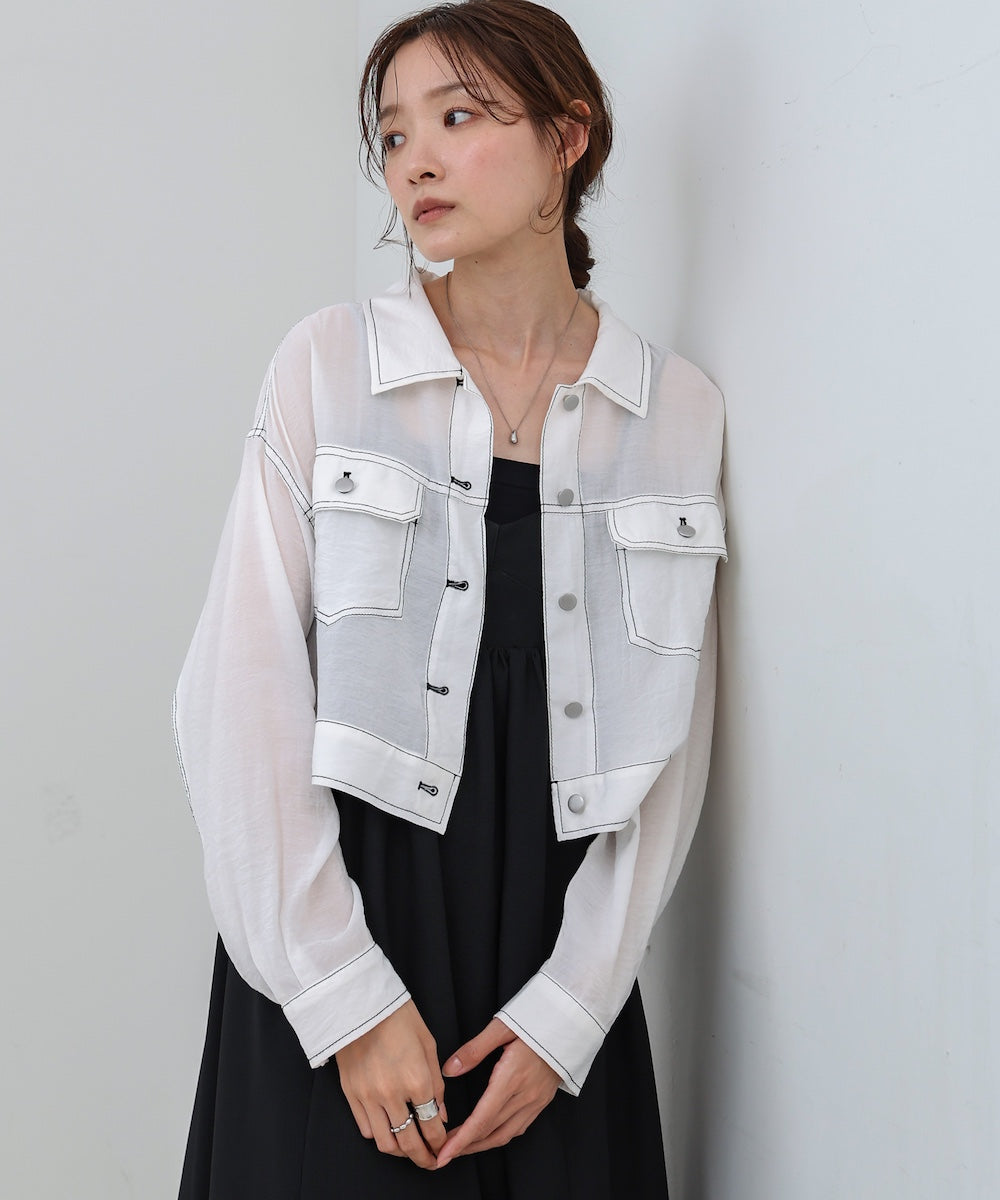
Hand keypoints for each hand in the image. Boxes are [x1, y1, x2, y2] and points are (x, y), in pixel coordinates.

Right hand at [334, 1000, 447, 1169]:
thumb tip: (441, 1114)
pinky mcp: (350, 1094)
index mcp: (417, 1080)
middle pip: (409, 1142)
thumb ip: (437, 1083)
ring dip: (400, 1152)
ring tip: (409, 1149)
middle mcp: (392, 1094)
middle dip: (423, 1158)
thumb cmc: (398, 1016)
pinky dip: (378, 1136)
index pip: (432, 1126)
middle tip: (430, 1161)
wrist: (360, 1002)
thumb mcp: (428, 1044)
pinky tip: (388, 1130)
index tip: (444, 1149)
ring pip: (385, 1143)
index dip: (440, 1144)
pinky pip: (365, 1129)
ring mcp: (368, 1097)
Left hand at [436, 1017, 559, 1167]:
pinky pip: (519, 1127)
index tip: (443, 1154)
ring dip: (480, 1145)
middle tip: (442, 1153)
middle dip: (464, 1146)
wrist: (571, 1022)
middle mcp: (525, 1095)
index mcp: (512, 1077)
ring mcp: (536, 1100)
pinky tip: (487, 1134)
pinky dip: (499, 1136)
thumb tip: (449, 1070)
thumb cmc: (537, 1020)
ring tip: (459, 1147)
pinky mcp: (542, 1100)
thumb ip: (474, 1050)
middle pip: (490, 1131)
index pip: (482, 1119)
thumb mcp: (502, 1027)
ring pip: (505, 1134)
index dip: (461, 1140)